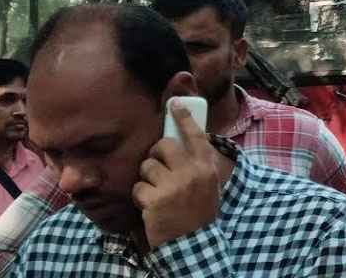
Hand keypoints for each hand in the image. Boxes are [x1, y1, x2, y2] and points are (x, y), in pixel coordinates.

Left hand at [131, 106, 220, 247]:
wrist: (193, 243)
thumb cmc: (198, 210)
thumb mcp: (207, 183)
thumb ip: (197, 162)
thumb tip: (181, 139)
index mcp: (206, 167)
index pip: (195, 135)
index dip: (183, 117)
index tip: (174, 103)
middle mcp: (192, 173)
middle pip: (164, 145)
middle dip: (156, 154)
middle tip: (158, 167)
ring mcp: (173, 186)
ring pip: (147, 166)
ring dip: (147, 179)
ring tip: (157, 192)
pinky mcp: (155, 200)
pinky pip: (138, 187)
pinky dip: (141, 196)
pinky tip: (151, 206)